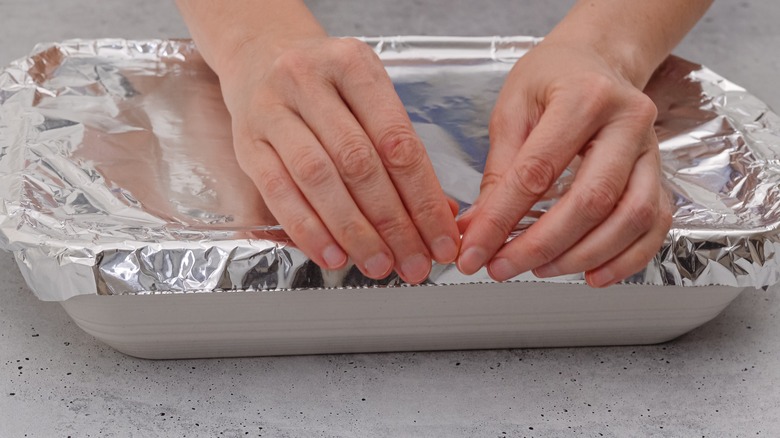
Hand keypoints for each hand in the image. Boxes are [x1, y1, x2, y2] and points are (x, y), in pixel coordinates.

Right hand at [219, 37, 460, 283]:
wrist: (259, 55)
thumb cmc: (325, 82)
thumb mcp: (368, 95)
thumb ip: (400, 150)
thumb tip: (439, 214)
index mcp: (354, 65)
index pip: (398, 142)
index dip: (424, 199)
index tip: (441, 239)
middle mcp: (309, 81)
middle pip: (359, 163)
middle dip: (393, 223)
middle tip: (414, 263)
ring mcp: (272, 110)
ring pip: (319, 179)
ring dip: (353, 231)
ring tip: (379, 264)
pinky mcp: (246, 142)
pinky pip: (278, 192)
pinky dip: (308, 229)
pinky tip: (333, 255)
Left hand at [457, 41, 672, 286]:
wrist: (599, 60)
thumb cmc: (553, 78)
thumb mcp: (513, 107)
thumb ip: (498, 170)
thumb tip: (476, 228)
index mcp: (584, 97)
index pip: (538, 171)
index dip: (502, 219)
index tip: (475, 251)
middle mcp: (628, 123)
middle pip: (592, 200)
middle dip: (542, 245)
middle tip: (504, 267)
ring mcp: (651, 151)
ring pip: (630, 219)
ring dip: (582, 256)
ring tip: (539, 270)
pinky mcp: (661, 175)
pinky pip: (656, 226)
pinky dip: (626, 260)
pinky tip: (591, 274)